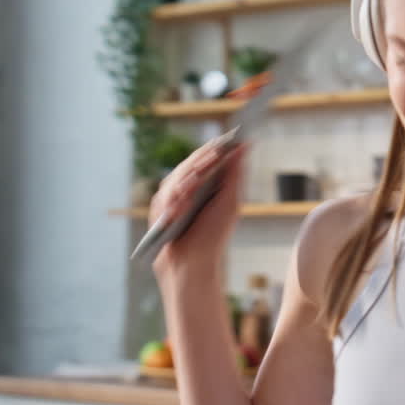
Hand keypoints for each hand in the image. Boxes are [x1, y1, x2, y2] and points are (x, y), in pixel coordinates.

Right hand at [148, 136, 248, 285]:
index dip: (212, 150)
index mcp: (204, 182)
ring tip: (199, 176)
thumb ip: (236, 173)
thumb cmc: (214, 234)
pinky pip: (163, 198)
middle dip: (200, 163)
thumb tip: (246, 143)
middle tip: (213, 156)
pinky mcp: (158, 211)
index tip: (223, 142)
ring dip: (187, 179)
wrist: (194, 263)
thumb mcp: (230, 201)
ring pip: (174, 179)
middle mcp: (185, 187)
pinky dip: (174, 198)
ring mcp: (170, 198)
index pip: (205, 158)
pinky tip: (183, 198)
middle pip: (188, 166)